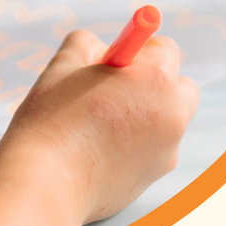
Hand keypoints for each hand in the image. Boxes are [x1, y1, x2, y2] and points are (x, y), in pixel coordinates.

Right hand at [0, 29, 198, 224]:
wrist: (46, 181)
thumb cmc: (53, 120)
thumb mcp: (63, 64)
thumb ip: (88, 44)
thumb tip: (101, 51)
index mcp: (156, 78)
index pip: (166, 49)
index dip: (138, 50)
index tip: (115, 60)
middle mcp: (173, 113)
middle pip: (179, 86)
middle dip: (153, 83)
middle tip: (113, 88)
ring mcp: (167, 149)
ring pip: (164, 120)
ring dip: (143, 114)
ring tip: (97, 123)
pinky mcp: (154, 176)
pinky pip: (152, 150)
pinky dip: (134, 145)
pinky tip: (97, 149)